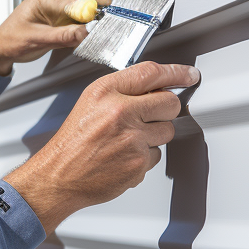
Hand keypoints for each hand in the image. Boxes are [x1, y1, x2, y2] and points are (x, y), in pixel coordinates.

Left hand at [0, 0, 111, 75]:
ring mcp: (59, 3)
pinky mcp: (63, 13)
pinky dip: (90, 17)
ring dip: (96, 7)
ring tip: (104, 21)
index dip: (89, 7)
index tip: (99, 20)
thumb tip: (85, 33)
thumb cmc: (13, 40)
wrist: (2, 48)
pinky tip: (93, 27)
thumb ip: (62, 36)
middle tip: (110, 12)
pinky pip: (82, 10)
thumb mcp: (37, 40)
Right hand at [4, 62, 199, 233]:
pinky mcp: (138, 162)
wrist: (59, 176)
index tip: (189, 75)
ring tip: (127, 140)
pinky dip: (144, 158)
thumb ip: (121, 92)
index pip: (151, 73)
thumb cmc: (72, 142)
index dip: (176, 72)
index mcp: (105, 92)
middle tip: (151, 116)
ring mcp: (131, 138)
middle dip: (166, 109)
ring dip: (154, 136)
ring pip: (167, 130)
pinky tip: (123, 157)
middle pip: (170, 102)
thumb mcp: (90, 104)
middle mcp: (119, 112)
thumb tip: (155, 89)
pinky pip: (156, 155)